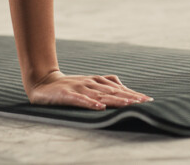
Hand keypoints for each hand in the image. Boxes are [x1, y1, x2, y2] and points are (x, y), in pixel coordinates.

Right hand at [27, 71, 152, 109]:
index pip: (117, 88)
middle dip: (129, 97)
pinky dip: (90, 103)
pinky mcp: (67, 95)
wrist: (42, 83)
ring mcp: (79, 88)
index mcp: (95, 81)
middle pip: (113, 91)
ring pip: (100, 95)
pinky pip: (80, 100)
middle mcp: (89, 83)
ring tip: (129, 104)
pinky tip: (100, 108)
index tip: (147, 99)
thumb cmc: (68, 86)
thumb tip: (123, 88)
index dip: (132, 93)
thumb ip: (104, 84)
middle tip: (144, 102)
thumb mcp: (88, 83)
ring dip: (115, 99)